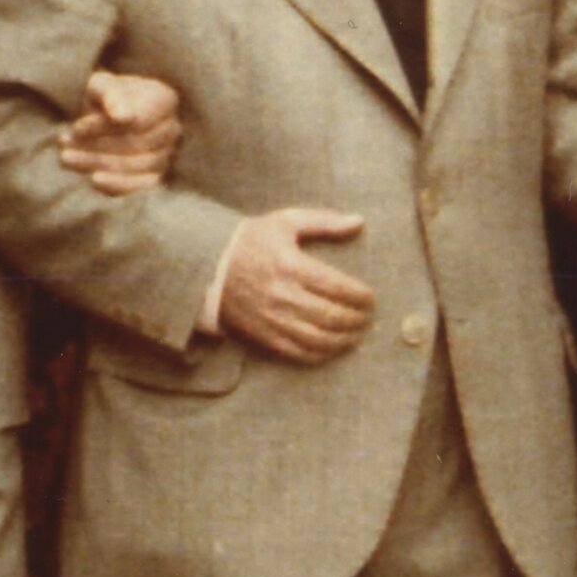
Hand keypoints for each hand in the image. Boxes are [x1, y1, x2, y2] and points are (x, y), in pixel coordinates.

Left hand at [61, 69, 181, 197]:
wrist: (107, 115)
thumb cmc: (105, 96)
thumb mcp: (102, 85)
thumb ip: (111, 95)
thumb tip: (122, 116)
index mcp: (164, 99)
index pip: (138, 119)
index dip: (105, 126)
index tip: (76, 127)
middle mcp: (172, 129)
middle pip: (136, 144)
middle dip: (96, 146)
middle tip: (64, 144)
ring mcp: (167, 155)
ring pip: (135, 166)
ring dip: (97, 164)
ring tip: (66, 158)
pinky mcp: (156, 177)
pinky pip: (140, 187)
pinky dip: (116, 185)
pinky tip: (92, 179)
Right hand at [216, 206, 376, 362]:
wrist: (206, 265)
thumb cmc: (250, 240)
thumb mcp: (285, 222)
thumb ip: (324, 222)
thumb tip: (359, 222)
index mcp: (291, 265)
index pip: (338, 287)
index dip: (361, 297)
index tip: (370, 298)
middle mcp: (282, 295)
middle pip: (332, 316)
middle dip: (357, 320)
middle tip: (367, 318)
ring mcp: (272, 318)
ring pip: (318, 339)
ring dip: (344, 340)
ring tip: (356, 335)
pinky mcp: (263, 334)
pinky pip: (297, 352)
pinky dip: (320, 354)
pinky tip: (332, 349)